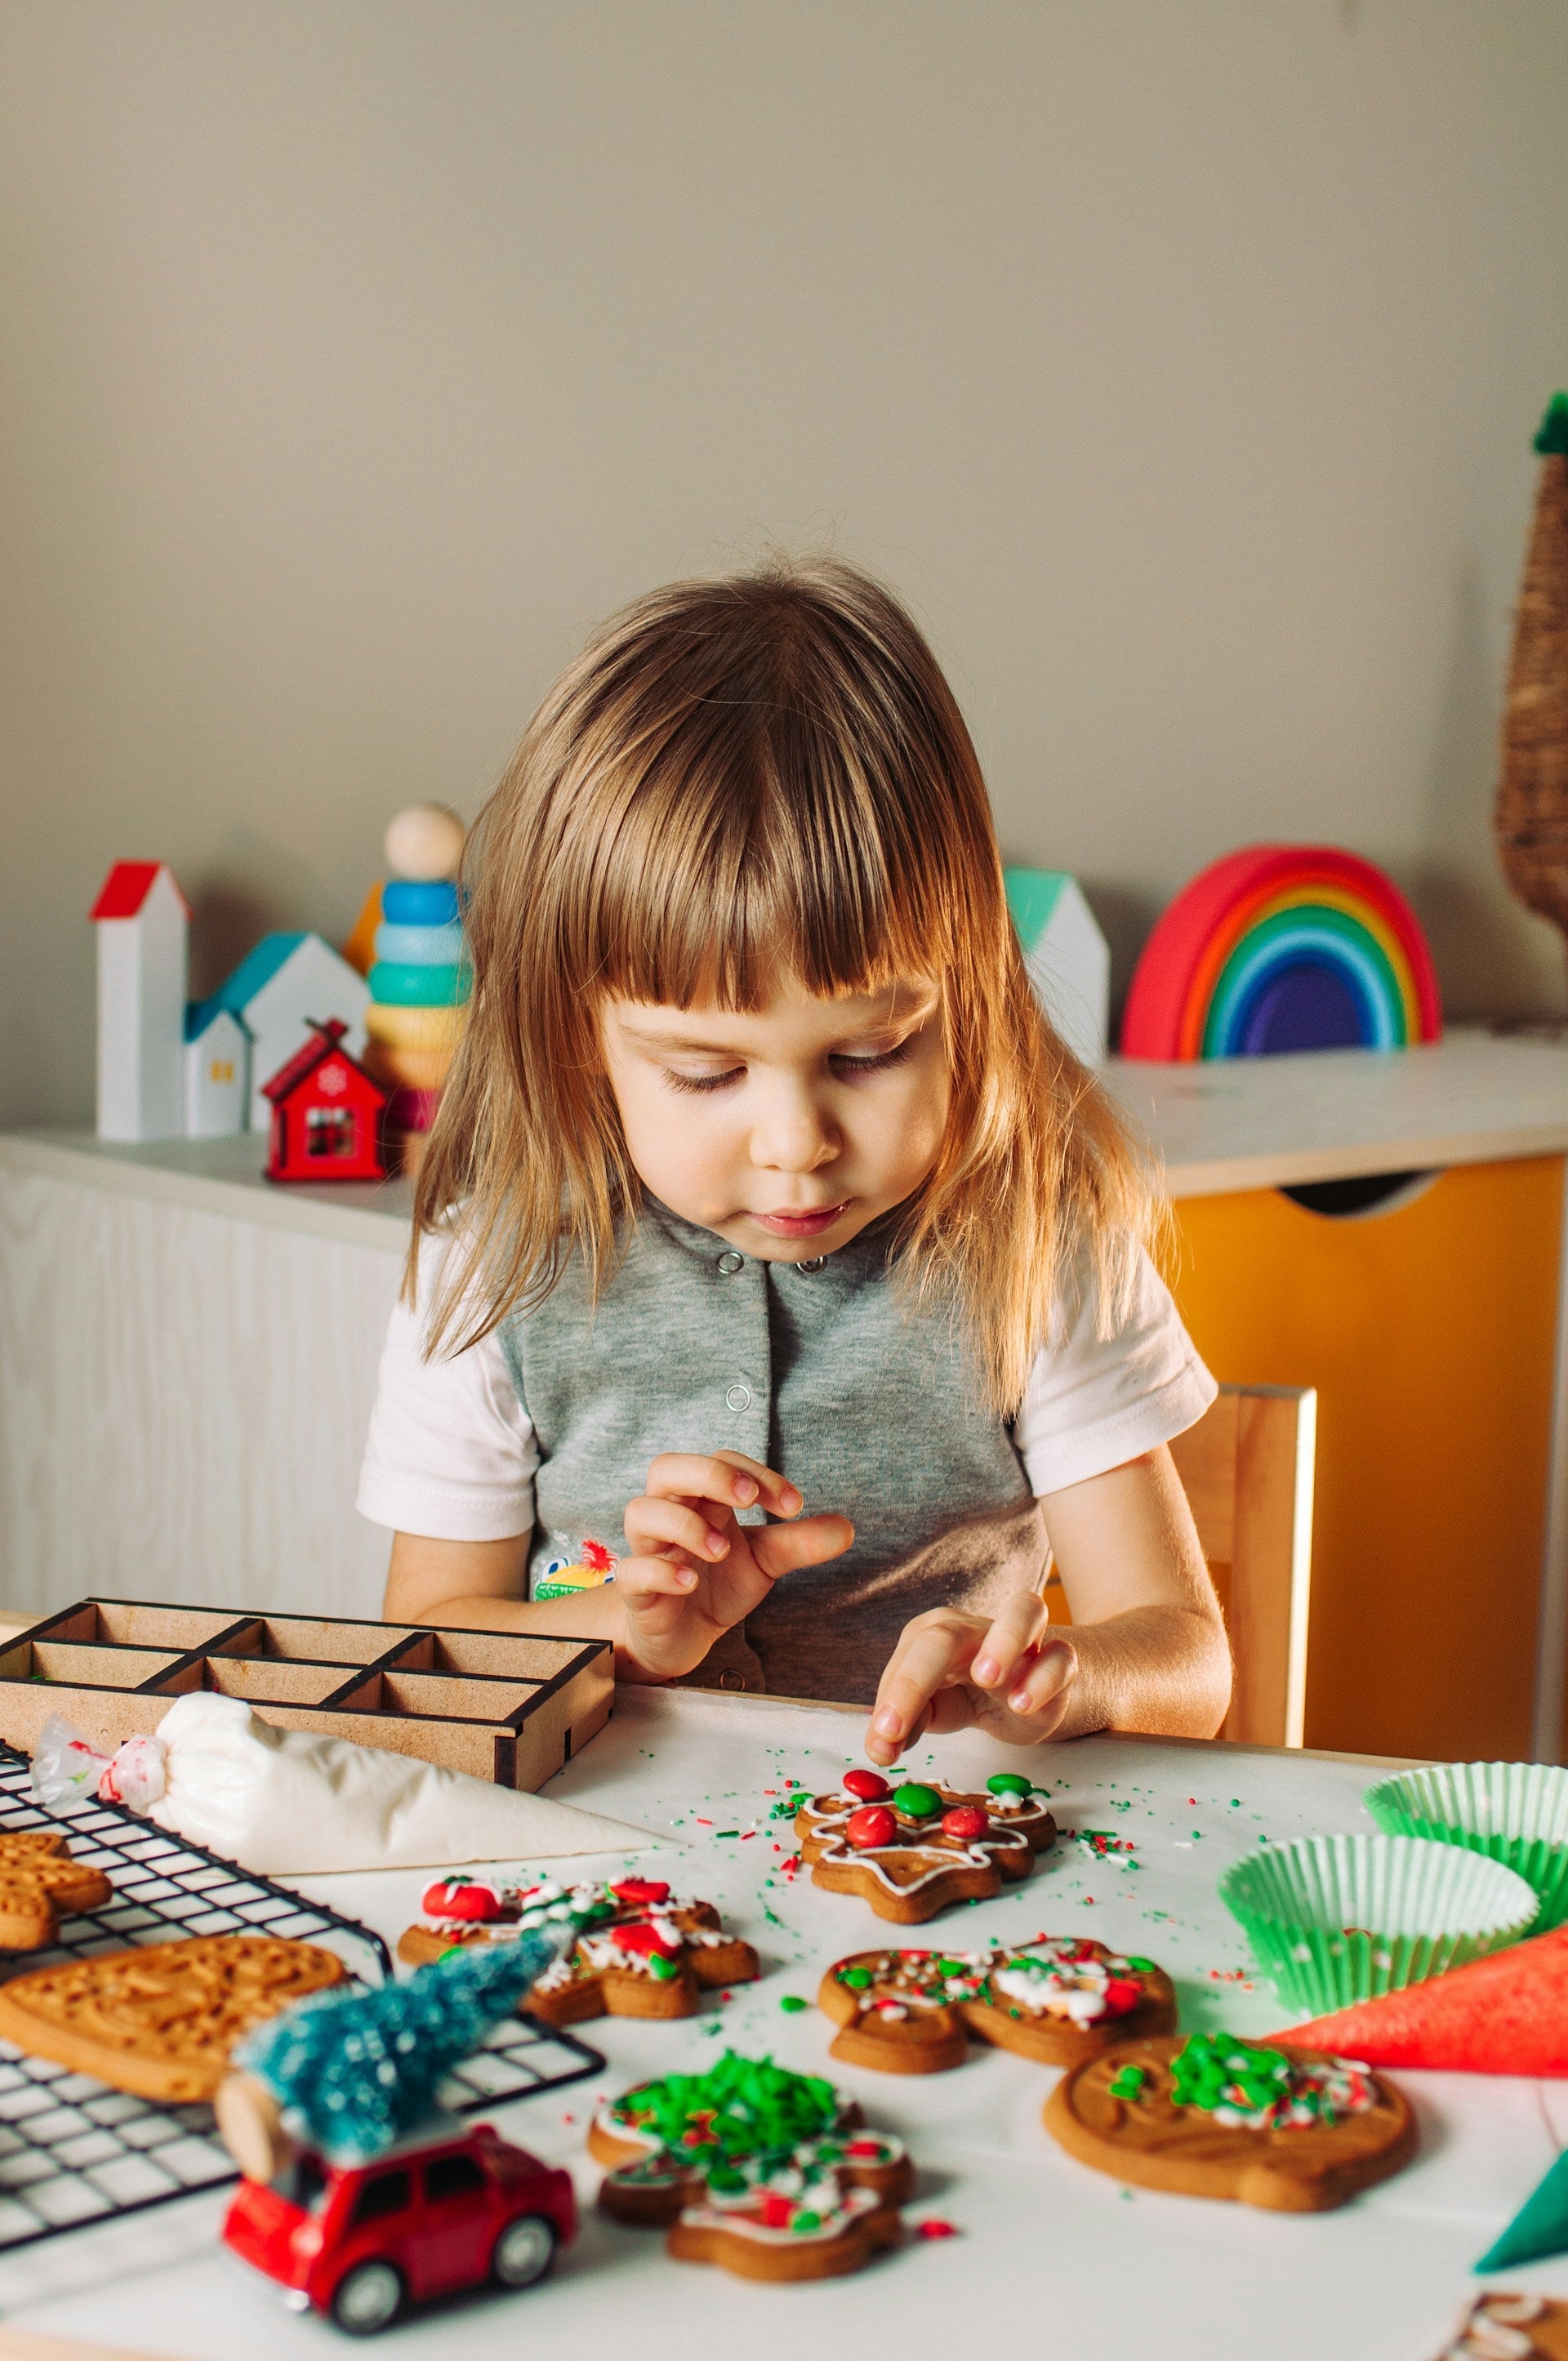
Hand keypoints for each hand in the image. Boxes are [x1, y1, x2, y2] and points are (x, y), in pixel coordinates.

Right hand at [616, 1452, 852, 1681]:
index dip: (755, 1474)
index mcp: (703, 1500)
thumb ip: (799, 1543)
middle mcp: (670, 1516)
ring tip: (721, 1549)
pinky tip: (691, 1582)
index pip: (721, 1461)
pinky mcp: (636, 1591)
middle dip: (708, 1475)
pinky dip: (660, 1570)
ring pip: (641, 1512)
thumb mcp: (765, 1562)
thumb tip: (847, 1528)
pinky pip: (632, 1570)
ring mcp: (648, 1551)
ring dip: (683, 1524)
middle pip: (666, 1468)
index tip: (794, 1505)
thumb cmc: (719, 1584)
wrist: (684, 1637)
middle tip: (747, 1499)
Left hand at [865, 1591, 1076, 1764]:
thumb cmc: (967, 1695)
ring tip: (986, 1678)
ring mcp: (1023, 1640)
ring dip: (1004, 1640)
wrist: (1026, 1697)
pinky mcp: (1059, 1662)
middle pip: (945, 1635)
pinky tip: (1023, 1705)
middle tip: (897, 1728)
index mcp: (934, 1635)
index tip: (882, 1743)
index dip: (892, 1699)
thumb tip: (881, 1748)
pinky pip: (1060, 1657)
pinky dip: (1044, 1678)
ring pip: (1024, 1611)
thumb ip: (906, 1726)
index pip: (908, 1659)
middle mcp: (975, 1629)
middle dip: (916, 1680)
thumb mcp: (932, 1712)